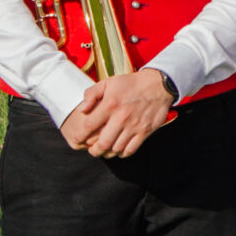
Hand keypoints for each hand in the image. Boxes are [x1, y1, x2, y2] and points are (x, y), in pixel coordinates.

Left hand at [59, 68, 175, 157]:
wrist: (158, 84)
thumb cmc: (131, 84)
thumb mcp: (108, 82)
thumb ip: (91, 94)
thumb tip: (82, 109)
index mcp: (110, 104)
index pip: (89, 126)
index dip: (79, 135)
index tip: (77, 139)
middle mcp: (122, 117)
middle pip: (103, 143)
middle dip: (94, 150)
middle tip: (91, 150)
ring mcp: (134, 126)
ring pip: (116, 148)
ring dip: (108, 152)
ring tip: (104, 150)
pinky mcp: (145, 131)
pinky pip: (131, 149)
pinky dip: (122, 153)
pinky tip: (119, 149)